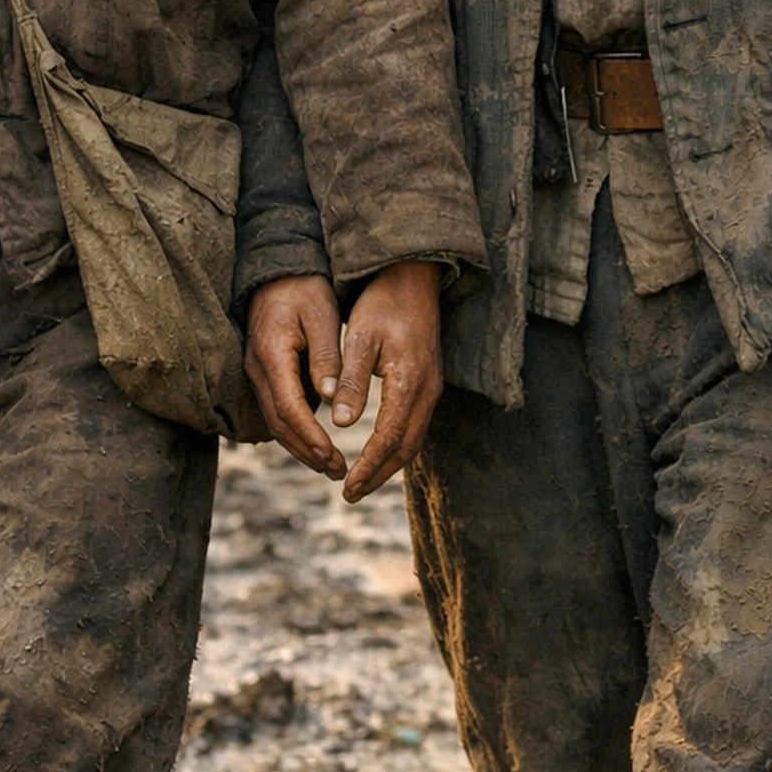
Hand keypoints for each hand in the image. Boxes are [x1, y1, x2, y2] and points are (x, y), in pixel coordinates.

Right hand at [245, 275, 347, 480]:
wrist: (278, 268)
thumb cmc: (304, 288)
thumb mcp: (322, 315)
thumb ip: (326, 356)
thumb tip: (329, 397)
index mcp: (272, 354)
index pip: (289, 408)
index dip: (310, 436)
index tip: (332, 456)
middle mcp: (257, 368)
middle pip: (278, 423)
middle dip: (306, 451)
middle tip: (336, 470)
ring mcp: (256, 371)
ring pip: (274, 420)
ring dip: (300, 446)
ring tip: (329, 465)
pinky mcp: (263, 372)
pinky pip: (275, 409)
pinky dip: (294, 429)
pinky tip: (314, 441)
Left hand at [331, 259, 443, 503]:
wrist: (415, 277)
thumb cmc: (384, 303)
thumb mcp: (360, 336)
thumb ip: (352, 379)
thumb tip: (340, 422)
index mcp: (410, 380)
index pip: (390, 437)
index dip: (369, 465)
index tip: (348, 486)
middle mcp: (427, 390)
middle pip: (406, 448)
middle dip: (379, 474)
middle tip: (351, 494)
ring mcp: (432, 388)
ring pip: (413, 439)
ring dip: (388, 464)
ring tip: (361, 481)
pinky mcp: (428, 382)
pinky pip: (415, 425)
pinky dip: (396, 446)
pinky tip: (378, 451)